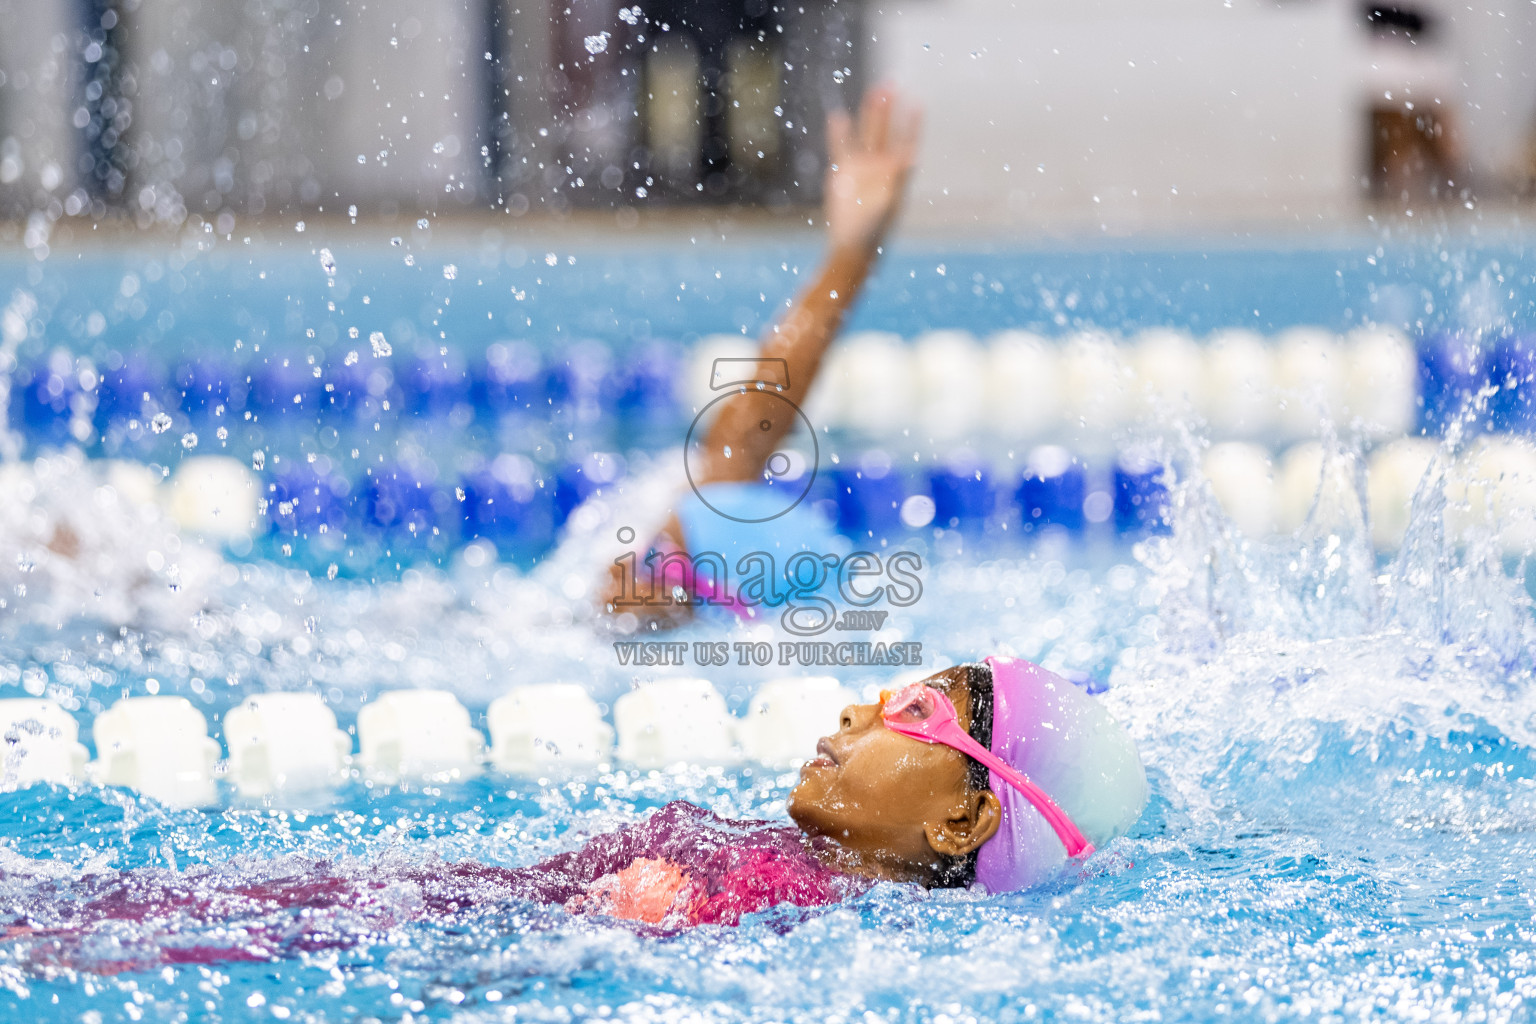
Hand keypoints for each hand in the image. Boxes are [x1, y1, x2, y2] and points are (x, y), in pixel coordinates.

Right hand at [824, 85, 921, 254]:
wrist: (852, 243)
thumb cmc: (874, 229)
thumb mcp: (888, 202)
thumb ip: (898, 176)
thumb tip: (911, 155)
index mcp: (896, 174)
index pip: (906, 142)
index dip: (912, 124)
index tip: (917, 104)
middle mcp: (880, 166)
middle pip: (885, 131)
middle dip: (888, 110)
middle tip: (890, 84)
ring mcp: (861, 168)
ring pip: (865, 134)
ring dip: (868, 114)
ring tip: (872, 91)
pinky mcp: (842, 173)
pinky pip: (841, 147)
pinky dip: (839, 133)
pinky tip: (838, 116)